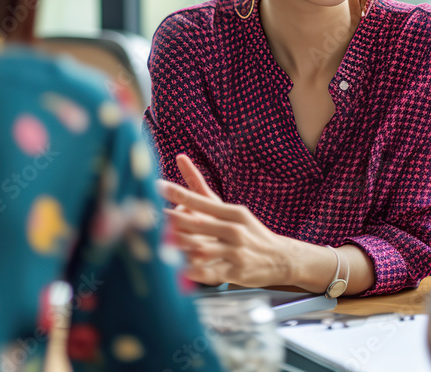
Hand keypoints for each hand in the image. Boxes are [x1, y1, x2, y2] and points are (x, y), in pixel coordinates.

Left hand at [157, 154, 297, 287]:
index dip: (180, 194)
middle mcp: (235, 230)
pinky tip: (178, 271)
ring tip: (158, 243)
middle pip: (198, 224)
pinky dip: (193, 272)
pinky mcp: (237, 272)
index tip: (158, 186)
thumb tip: (180, 158)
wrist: (282, 258)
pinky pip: (211, 273)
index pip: (202, 201)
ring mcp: (236, 252)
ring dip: (179, 246)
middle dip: (172, 221)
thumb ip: (203, 190)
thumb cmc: (250, 231)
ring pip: (202, 249)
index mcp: (234, 213)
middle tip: (149, 217)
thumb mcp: (232, 211)